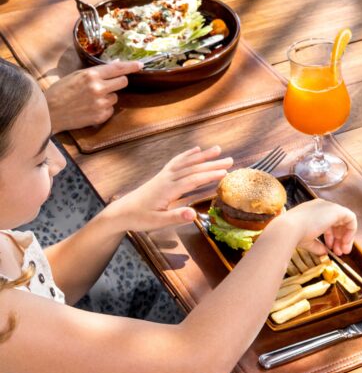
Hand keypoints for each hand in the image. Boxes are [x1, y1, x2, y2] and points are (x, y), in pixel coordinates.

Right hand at [44, 61, 142, 132]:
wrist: (49, 112)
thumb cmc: (60, 92)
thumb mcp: (76, 75)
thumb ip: (97, 71)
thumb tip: (116, 64)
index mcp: (91, 75)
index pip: (118, 68)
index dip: (131, 66)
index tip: (140, 65)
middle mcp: (98, 88)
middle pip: (123, 82)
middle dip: (118, 82)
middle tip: (108, 84)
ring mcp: (101, 103)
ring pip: (116, 97)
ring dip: (108, 96)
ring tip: (90, 99)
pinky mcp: (101, 116)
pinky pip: (110, 109)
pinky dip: (104, 108)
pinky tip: (90, 108)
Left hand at [103, 146, 233, 232]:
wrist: (120, 212)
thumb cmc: (139, 218)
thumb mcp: (157, 222)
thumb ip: (175, 217)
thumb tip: (193, 214)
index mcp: (167, 189)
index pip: (192, 180)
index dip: (209, 176)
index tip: (225, 172)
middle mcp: (167, 178)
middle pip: (192, 168)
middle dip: (212, 164)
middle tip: (230, 160)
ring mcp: (164, 175)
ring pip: (186, 162)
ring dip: (202, 155)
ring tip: (217, 149)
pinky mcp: (162, 176)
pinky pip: (177, 161)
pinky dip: (188, 155)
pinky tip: (196, 150)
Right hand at [275, 199, 356, 255]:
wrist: (289, 229)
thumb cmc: (294, 234)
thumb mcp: (307, 241)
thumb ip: (317, 245)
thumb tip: (325, 252)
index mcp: (313, 211)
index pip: (327, 223)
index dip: (330, 237)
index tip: (330, 249)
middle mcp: (322, 206)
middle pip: (337, 222)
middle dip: (339, 239)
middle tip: (339, 252)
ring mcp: (329, 207)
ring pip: (345, 221)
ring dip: (345, 237)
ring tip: (342, 251)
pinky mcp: (337, 210)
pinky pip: (351, 218)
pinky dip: (351, 231)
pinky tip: (345, 243)